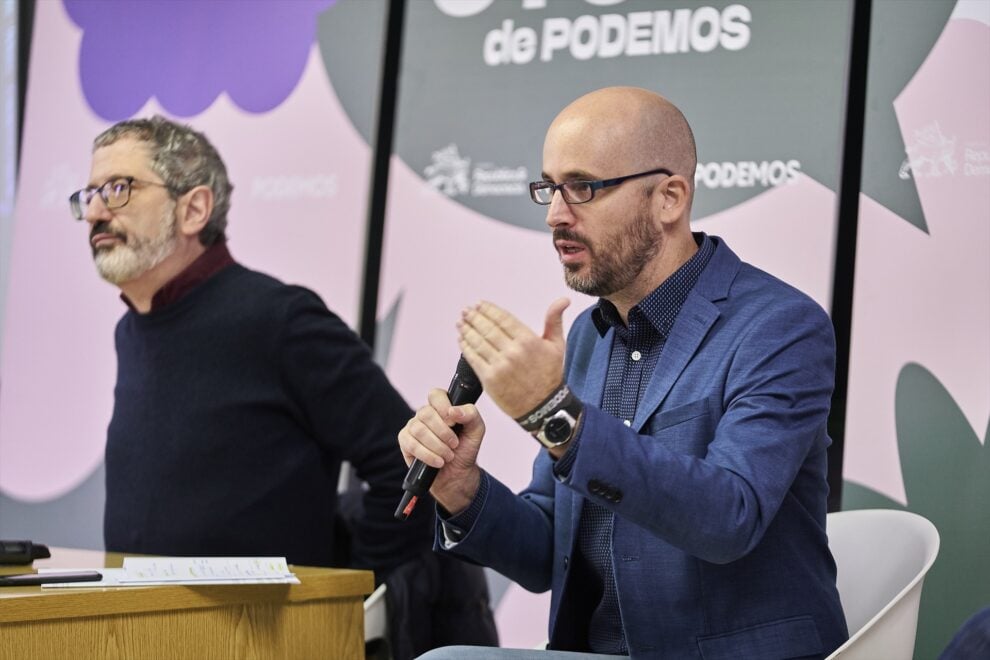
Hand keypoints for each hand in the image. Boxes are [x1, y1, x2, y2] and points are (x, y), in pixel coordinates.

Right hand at [397, 388, 485, 513]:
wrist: (457, 474)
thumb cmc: (465, 448)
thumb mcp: (476, 430)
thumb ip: (471, 415)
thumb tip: (454, 411)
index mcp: (442, 406)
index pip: (436, 395)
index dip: (444, 407)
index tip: (454, 423)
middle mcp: (425, 414)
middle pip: (426, 413)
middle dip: (443, 432)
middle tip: (454, 444)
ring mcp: (413, 427)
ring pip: (418, 429)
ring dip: (437, 445)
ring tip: (448, 456)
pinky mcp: (405, 442)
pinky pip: (411, 444)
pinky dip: (428, 455)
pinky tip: (438, 462)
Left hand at [458, 298, 569, 418]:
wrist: (544, 407)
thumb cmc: (550, 376)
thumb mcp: (557, 346)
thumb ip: (554, 320)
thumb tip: (563, 300)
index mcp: (528, 341)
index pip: (503, 318)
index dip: (488, 309)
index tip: (479, 304)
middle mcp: (513, 352)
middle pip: (487, 328)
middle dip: (474, 317)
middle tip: (466, 311)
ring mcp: (500, 366)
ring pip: (478, 342)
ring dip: (467, 330)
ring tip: (461, 323)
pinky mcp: (490, 380)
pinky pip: (474, 359)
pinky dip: (465, 348)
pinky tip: (462, 340)